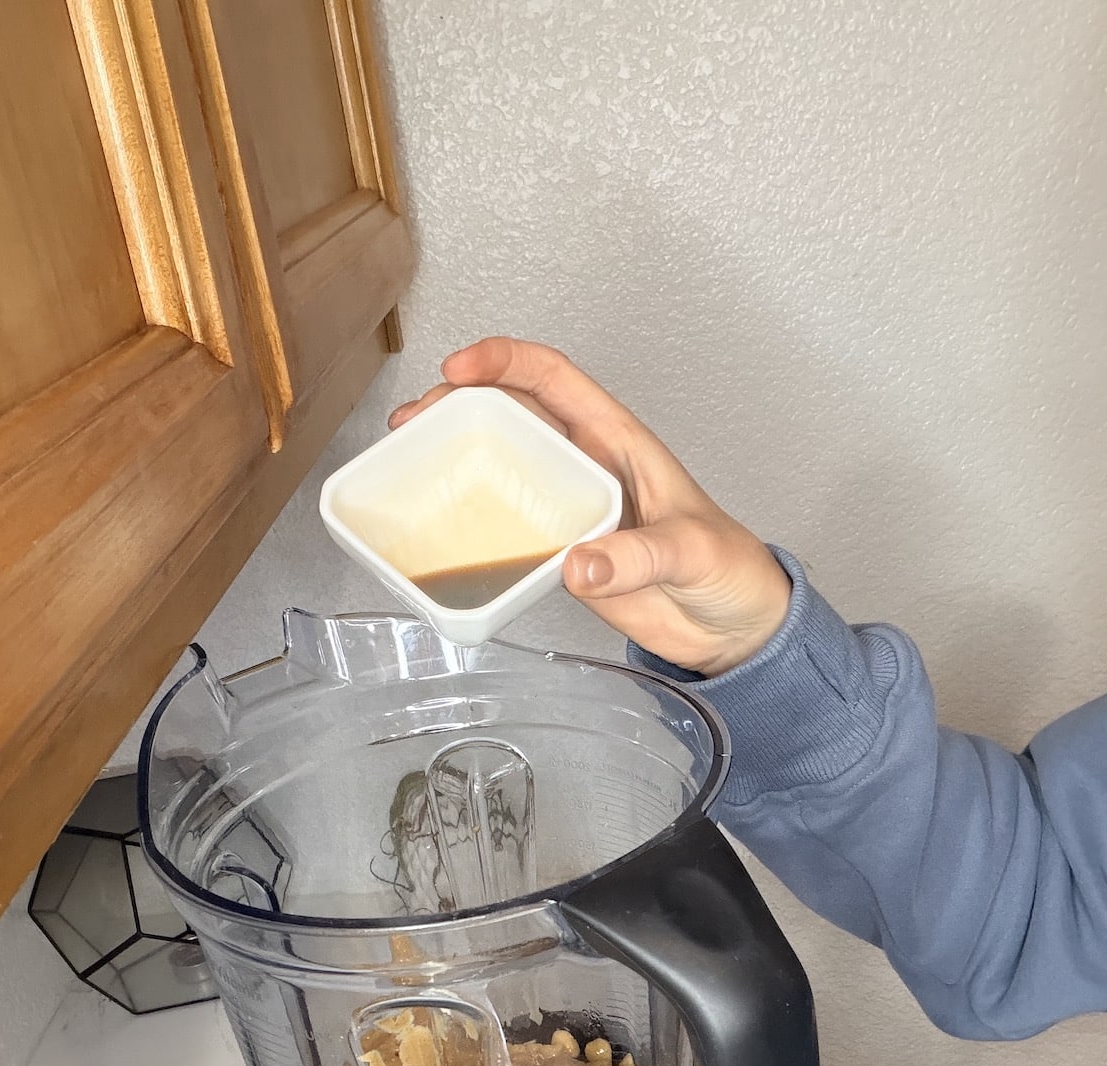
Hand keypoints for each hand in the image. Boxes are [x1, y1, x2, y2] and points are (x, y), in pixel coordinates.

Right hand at [389, 338, 790, 674]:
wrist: (734, 629)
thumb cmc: (729, 569)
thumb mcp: (692, 551)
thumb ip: (639, 556)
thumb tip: (577, 564)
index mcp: (617, 443)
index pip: (554, 381)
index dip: (505, 363)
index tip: (460, 369)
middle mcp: (584, 469)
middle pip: (509, 418)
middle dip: (457, 408)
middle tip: (412, 422)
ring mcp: (567, 513)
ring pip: (498, 472)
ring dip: (452, 464)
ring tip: (405, 465)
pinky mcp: (558, 559)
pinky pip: (504, 536)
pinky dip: (469, 530)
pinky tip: (439, 533)